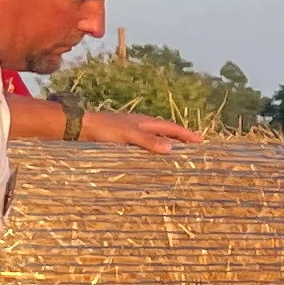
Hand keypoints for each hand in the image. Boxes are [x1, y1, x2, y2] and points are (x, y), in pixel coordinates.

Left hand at [81, 107, 196, 152]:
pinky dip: (153, 152)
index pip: (172, 128)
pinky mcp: (124, 141)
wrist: (82, 127)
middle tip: (193, 152)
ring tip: (177, 158)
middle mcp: (142, 126)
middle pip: (166, 133)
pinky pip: (145, 146)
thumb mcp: (128, 135)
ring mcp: (133, 133)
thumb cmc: (105, 128)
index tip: (201, 142)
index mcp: (146, 122)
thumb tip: (171, 148)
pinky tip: (153, 161)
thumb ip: (148, 141)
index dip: (187, 135)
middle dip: (180, 140)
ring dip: (167, 147)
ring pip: (156, 140)